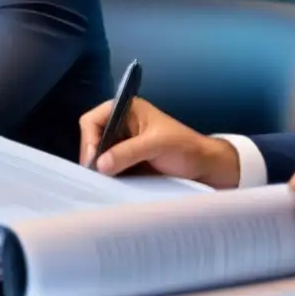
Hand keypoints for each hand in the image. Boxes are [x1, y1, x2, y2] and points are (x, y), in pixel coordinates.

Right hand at [78, 98, 239, 187]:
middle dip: (92, 155)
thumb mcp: (157, 145)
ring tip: (102, 182)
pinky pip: (108, 169)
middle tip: (97, 175)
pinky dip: (106, 177)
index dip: (89, 139)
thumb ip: (128, 152)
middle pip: (91, 138)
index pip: (93, 119)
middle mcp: (121, 125)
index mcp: (127, 110)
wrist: (205, 167)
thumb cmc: (185, 147)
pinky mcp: (126, 163)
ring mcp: (122, 145)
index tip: (93, 161)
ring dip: (98, 168)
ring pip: (98, 155)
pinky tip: (109, 185)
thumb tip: (101, 165)